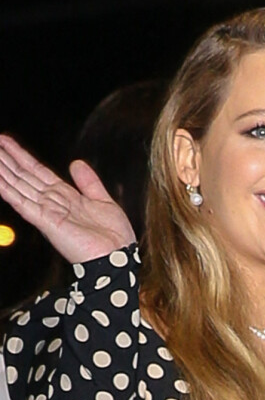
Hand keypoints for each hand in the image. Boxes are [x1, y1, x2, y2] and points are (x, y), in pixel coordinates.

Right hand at [0, 134, 135, 262]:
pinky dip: (9, 191)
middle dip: (8, 159)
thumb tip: (77, 163)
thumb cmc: (113, 236)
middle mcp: (54, 203)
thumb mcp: (103, 200)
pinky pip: (24, 203)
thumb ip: (89, 182)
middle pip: (25, 176)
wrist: (118, 256)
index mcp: (66, 196)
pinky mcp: (47, 222)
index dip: (23, 156)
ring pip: (20, 186)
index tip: (6, 143)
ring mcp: (48, 212)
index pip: (38, 172)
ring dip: (4, 171)